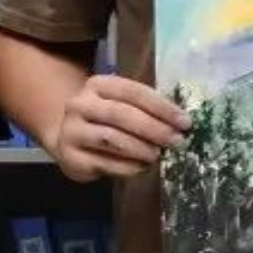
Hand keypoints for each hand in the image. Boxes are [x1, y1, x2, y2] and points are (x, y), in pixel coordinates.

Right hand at [50, 74, 190, 182]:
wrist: (68, 139)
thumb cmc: (105, 120)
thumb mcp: (120, 104)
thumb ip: (145, 109)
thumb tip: (180, 123)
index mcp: (97, 85)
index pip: (133, 92)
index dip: (161, 107)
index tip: (185, 122)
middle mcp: (79, 104)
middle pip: (120, 114)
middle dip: (154, 129)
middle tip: (177, 141)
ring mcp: (71, 131)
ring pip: (111, 138)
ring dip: (141, 148)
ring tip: (158, 155)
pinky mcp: (70, 157)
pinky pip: (105, 163)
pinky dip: (128, 167)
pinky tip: (142, 167)